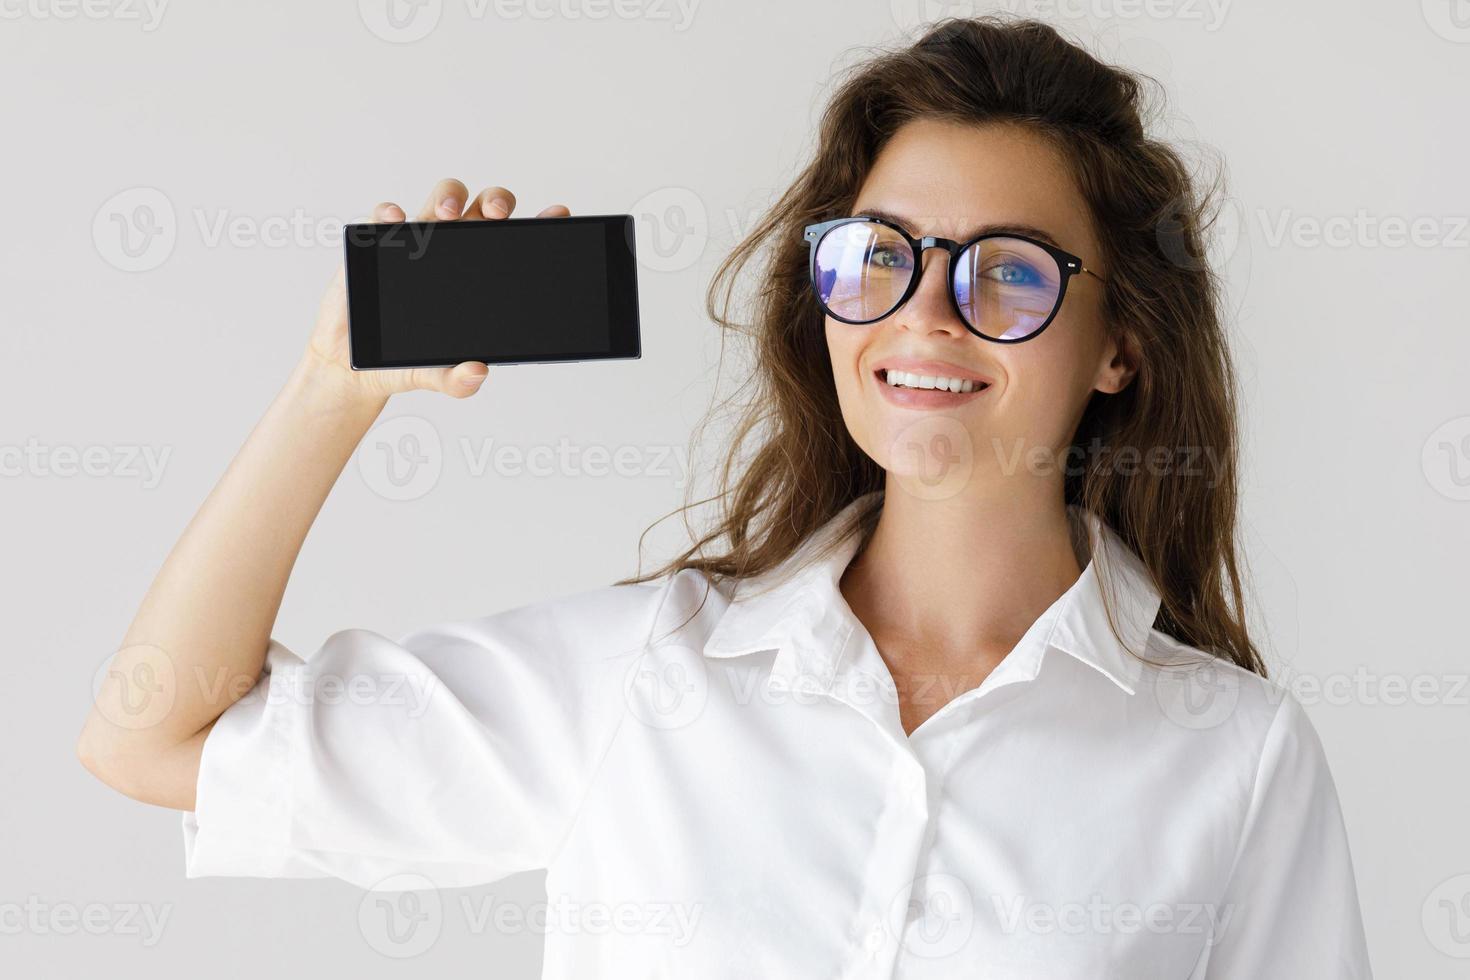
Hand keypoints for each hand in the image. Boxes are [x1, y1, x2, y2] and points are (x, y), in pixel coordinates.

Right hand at [304, 178, 571, 405]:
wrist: (356, 366)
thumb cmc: (407, 361)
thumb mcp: (439, 377)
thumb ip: (460, 380)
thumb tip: (477, 372)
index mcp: (482, 275)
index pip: (514, 242)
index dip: (539, 224)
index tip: (558, 215)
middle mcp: (455, 251)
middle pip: (485, 208)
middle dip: (497, 202)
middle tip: (498, 216)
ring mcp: (420, 243)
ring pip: (444, 200)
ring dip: (450, 196)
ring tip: (449, 214)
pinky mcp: (379, 243)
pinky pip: (386, 216)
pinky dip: (390, 213)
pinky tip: (396, 221)